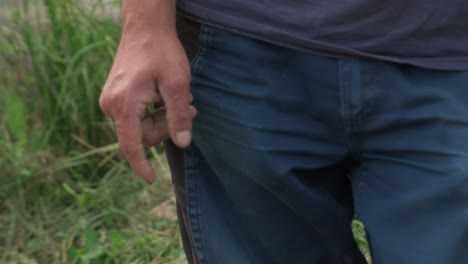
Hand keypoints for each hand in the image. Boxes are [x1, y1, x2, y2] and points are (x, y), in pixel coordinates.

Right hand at [100, 33, 195, 183]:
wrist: (145, 27)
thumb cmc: (162, 52)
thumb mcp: (178, 84)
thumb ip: (179, 116)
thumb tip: (183, 144)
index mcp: (124, 104)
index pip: (131, 145)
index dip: (141, 165)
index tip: (151, 180)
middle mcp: (111, 105)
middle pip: (143, 135)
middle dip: (167, 127)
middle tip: (190, 110)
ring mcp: (111, 101)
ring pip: (141, 126)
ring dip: (163, 118)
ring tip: (182, 99)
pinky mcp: (115, 97)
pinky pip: (136, 116)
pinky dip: (154, 111)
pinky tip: (166, 96)